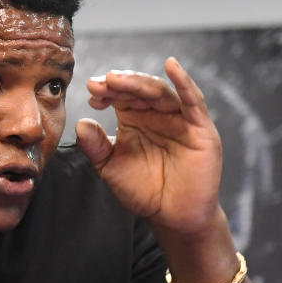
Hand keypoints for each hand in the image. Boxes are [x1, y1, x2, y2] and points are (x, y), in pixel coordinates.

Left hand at [75, 57, 223, 235]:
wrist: (172, 217)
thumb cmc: (143, 190)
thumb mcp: (110, 168)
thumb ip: (95, 147)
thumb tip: (81, 122)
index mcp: (135, 118)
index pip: (120, 96)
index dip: (106, 91)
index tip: (91, 92)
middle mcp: (157, 114)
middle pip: (138, 90)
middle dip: (119, 84)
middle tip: (100, 83)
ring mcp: (180, 118)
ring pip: (160, 92)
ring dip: (139, 83)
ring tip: (117, 79)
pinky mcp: (200, 128)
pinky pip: (193, 101)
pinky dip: (184, 82)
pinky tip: (171, 65)